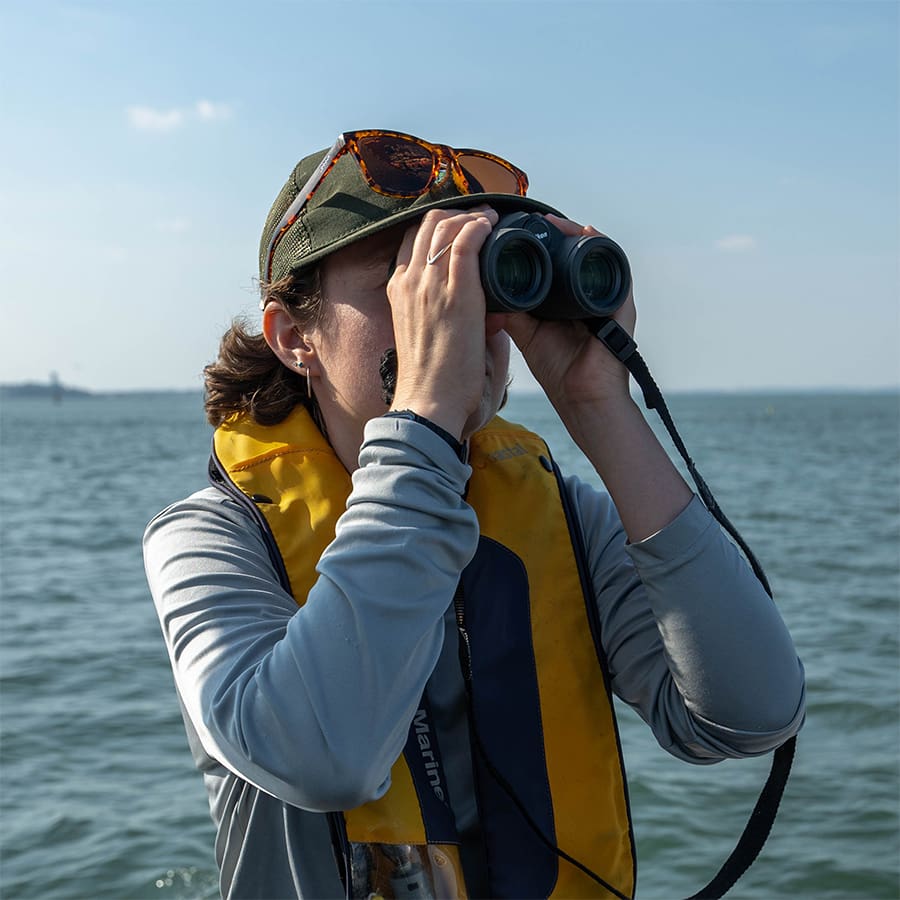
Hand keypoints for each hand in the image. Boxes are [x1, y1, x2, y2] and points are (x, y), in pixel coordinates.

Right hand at [387, 206, 499, 439]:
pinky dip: (481, 226)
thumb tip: (491, 313)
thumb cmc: (433, 380)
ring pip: (445, 225)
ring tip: (492, 219)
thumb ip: (449, 317)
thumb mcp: (427, 337)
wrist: (427, 401)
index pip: (412, 240)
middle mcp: (410, 281)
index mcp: (399, 290)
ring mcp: (430, 284)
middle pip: (427, 224)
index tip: (460, 227)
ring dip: (472, 215)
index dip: (437, 226)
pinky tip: (494, 226)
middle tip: (481, 218)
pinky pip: (466, 241)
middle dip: (456, 213)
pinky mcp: (456, 293)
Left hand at [503, 214, 636, 412]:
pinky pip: (616, 267)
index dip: (543, 244)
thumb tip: (482, 287)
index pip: (557, 262)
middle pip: (577, 252)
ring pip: (595, 253)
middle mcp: (588, 293)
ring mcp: (607, 296)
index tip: (522, 230)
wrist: (583, 399)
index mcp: (567, 299)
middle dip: (559, 233)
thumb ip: (510, 310)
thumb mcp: (526, 333)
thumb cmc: (559, 371)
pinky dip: (602, 248)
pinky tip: (586, 234)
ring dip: (577, 234)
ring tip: (556, 223)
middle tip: (538, 220)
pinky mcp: (622, 304)